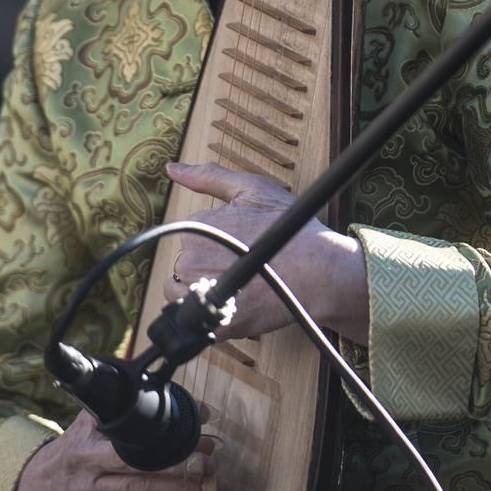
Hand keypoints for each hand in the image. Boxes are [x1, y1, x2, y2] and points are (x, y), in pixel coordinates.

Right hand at [11, 407, 221, 490]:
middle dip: (179, 471)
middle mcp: (90, 481)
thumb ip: (110, 406)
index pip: (131, 445)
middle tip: (210, 463)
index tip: (196, 429)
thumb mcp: (82, 426)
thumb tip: (148, 380)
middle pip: (141, 478)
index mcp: (87, 450)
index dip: (166, 441)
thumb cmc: (66, 454)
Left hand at [165, 162, 368, 342]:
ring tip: (237, 284)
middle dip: (208, 265)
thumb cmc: (288, 227)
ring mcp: (202, 293)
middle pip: (184, 266)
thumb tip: (172, 168)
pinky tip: (238, 303)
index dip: (214, 241)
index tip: (239, 244)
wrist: (319, 269)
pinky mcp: (216, 322)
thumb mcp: (251, 188)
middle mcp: (190, 260)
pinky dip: (214, 315)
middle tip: (242, 263)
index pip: (189, 238)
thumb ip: (208, 177)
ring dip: (203, 291)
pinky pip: (198, 322)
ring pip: (184, 295)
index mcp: (195, 227)